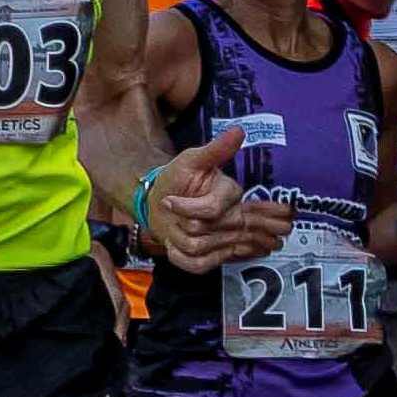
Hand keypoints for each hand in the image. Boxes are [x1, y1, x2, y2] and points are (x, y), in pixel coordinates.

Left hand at [142, 129, 289, 269]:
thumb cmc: (175, 179)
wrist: (157, 203)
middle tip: (174, 214)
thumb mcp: (190, 160)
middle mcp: (235, 219)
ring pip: (199, 249)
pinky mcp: (216, 257)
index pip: (212, 211)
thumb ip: (215, 150)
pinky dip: (179, 257)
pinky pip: (199, 265)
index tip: (168, 200)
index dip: (186, 208)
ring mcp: (227, 240)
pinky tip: (175, 245)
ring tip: (175, 227)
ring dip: (176, 238)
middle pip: (206, 233)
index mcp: (231, 195)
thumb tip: (238, 131)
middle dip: (181, 224)